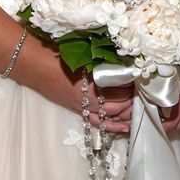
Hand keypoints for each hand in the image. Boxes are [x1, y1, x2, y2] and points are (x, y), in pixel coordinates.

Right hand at [19, 45, 133, 133]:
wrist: (35, 65)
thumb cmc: (57, 54)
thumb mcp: (84, 52)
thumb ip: (104, 58)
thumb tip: (126, 59)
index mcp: (94, 80)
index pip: (122, 85)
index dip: (134, 81)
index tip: (142, 75)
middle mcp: (91, 97)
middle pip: (121, 103)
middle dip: (135, 99)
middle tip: (144, 92)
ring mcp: (84, 106)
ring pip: (113, 115)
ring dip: (128, 112)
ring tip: (139, 108)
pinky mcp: (79, 110)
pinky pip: (100, 123)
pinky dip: (114, 126)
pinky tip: (125, 127)